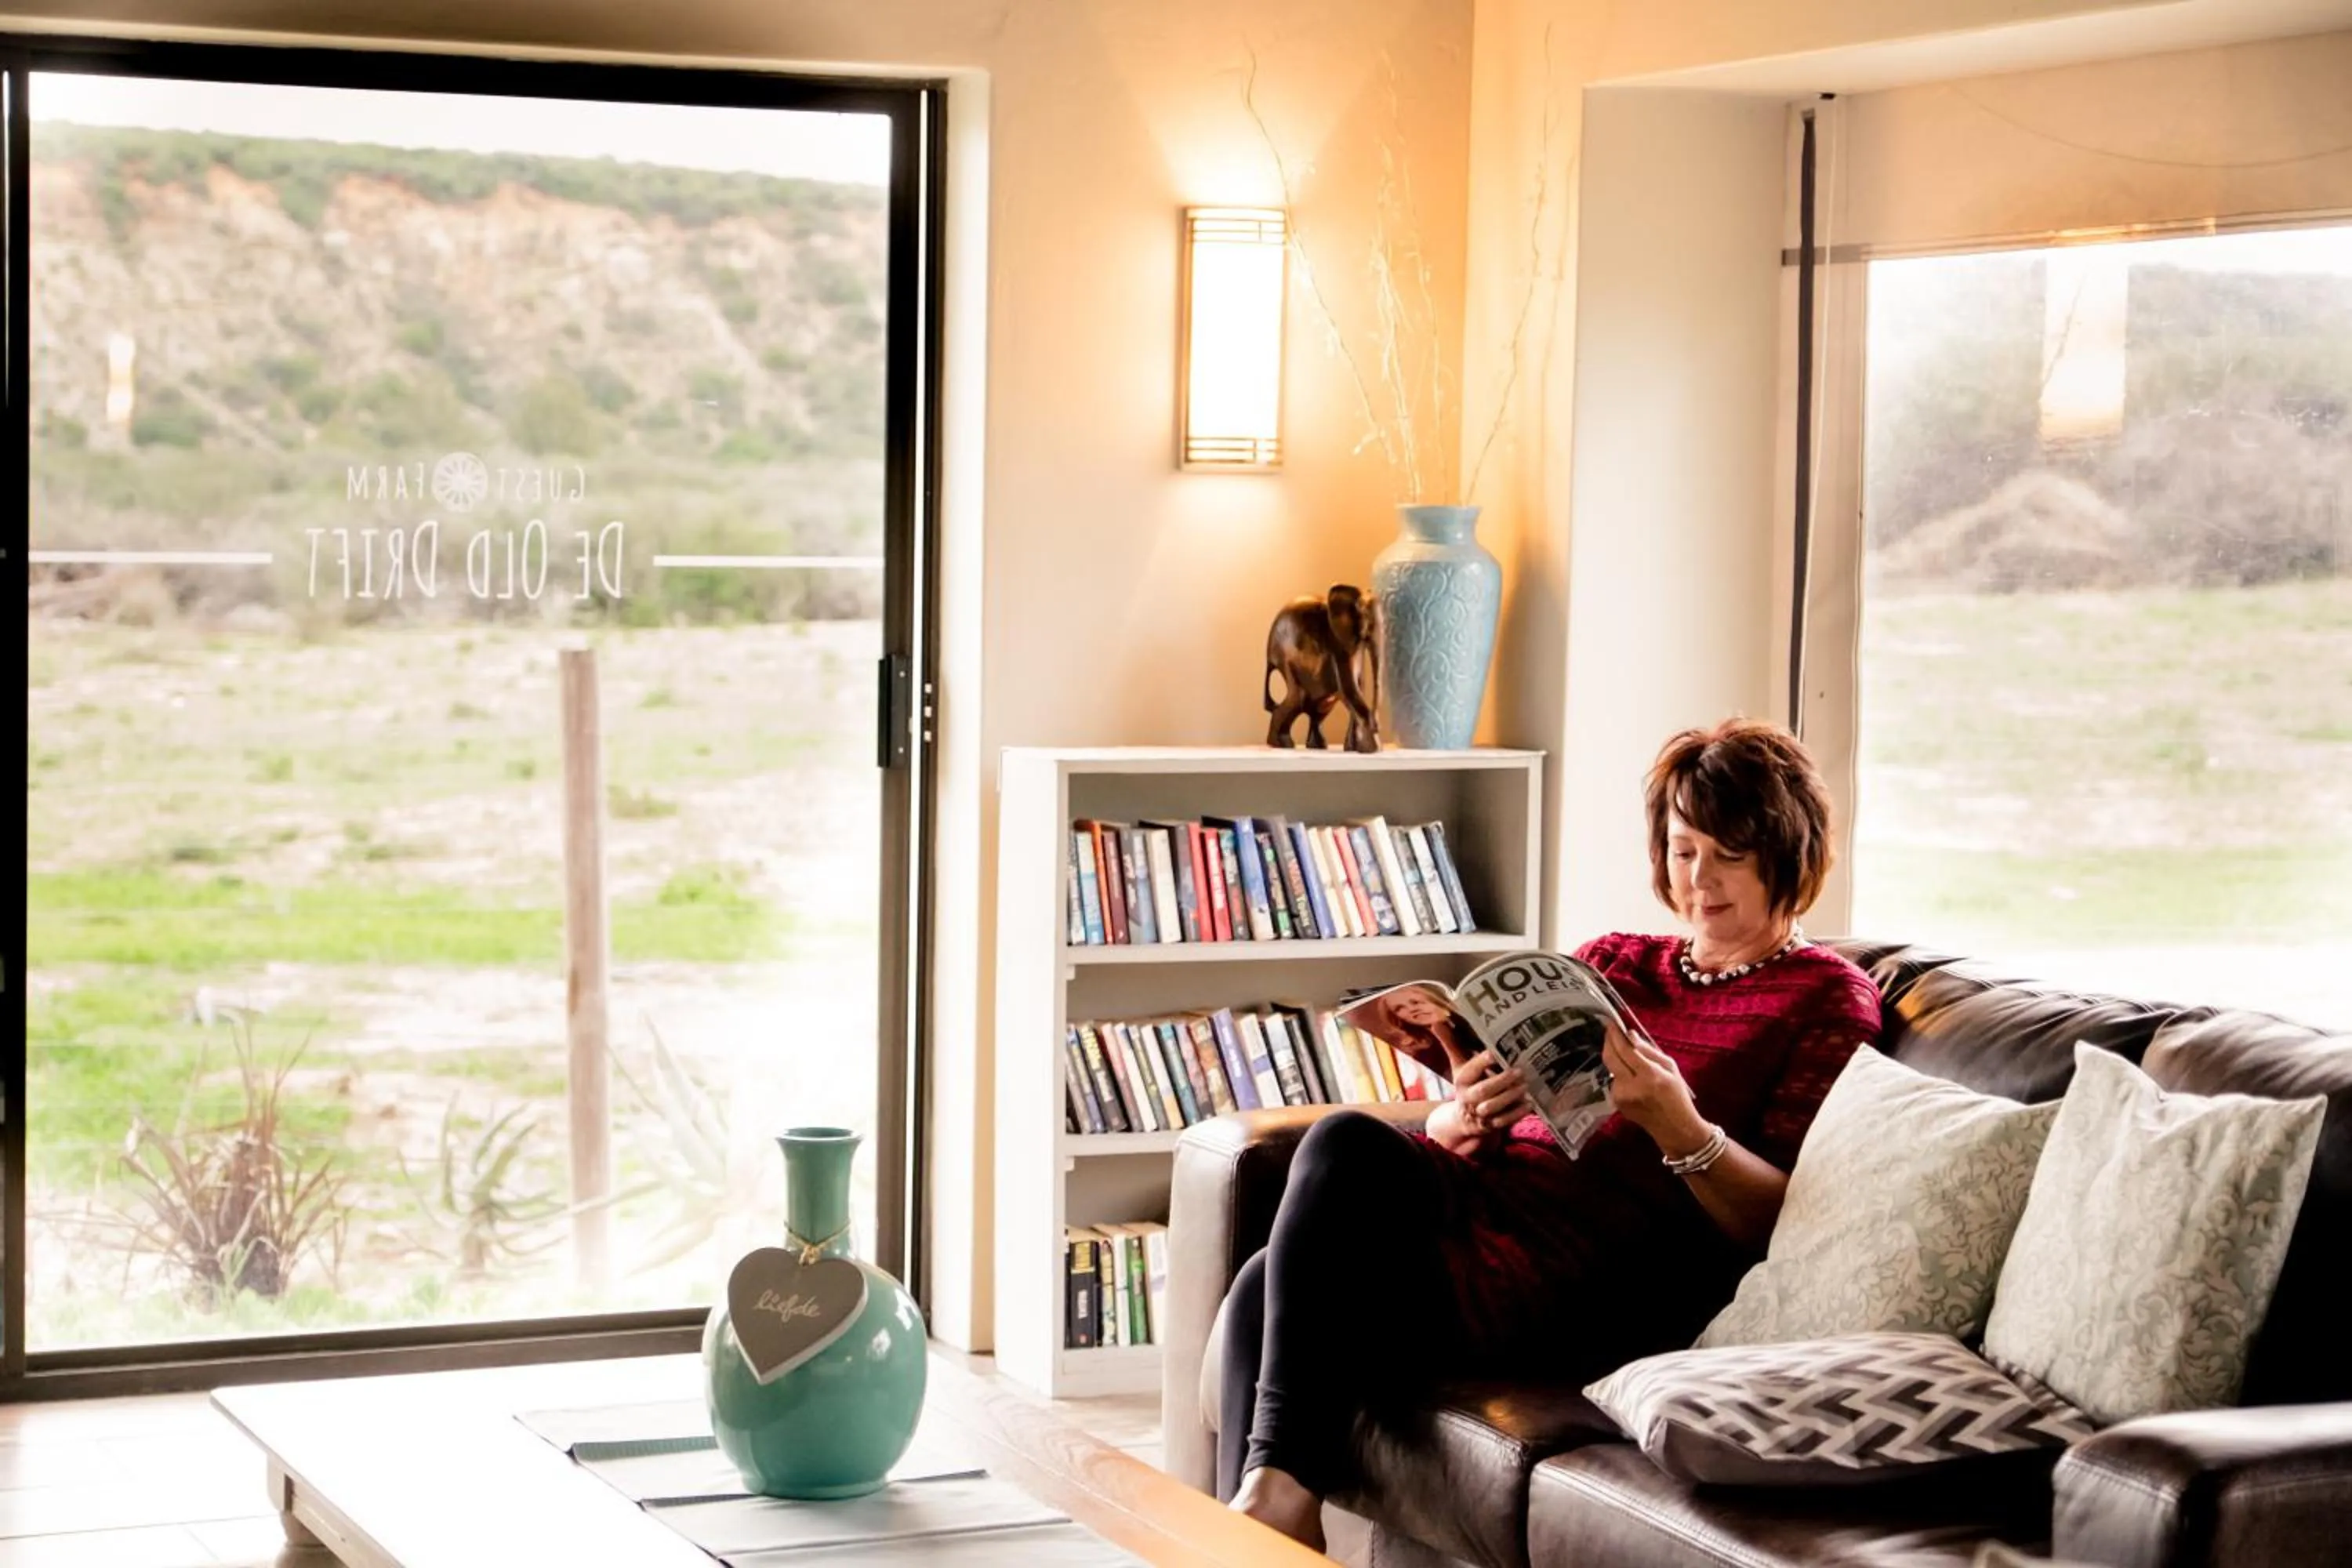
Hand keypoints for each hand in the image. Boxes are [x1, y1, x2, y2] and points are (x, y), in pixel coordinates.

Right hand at [1433, 1051, 1529, 1154]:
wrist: (1463, 1118)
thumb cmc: (1467, 1085)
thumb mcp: (1458, 1066)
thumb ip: (1452, 1044)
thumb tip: (1438, 1022)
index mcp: (1461, 1080)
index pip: (1470, 1070)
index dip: (1481, 1062)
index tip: (1494, 1052)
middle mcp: (1468, 1097)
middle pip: (1483, 1091)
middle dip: (1501, 1081)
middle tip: (1519, 1070)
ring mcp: (1480, 1113)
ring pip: (1493, 1107)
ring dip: (1510, 1096)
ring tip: (1525, 1085)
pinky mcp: (1491, 1125)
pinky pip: (1504, 1121)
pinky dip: (1517, 1113)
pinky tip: (1530, 1103)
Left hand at [1600, 1025, 1707, 1153]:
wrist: (1675, 1128)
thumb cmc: (1677, 1095)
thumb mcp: (1670, 1068)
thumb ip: (1648, 1051)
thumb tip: (1629, 1035)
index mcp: (1650, 1076)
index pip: (1626, 1051)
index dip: (1616, 1035)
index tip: (1611, 1023)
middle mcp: (1632, 1087)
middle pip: (1610, 1058)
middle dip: (1608, 1042)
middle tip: (1610, 1031)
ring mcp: (1621, 1097)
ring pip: (1610, 1069)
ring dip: (1615, 1058)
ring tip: (1625, 1055)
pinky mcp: (1616, 1104)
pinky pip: (1613, 1081)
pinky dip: (1618, 1073)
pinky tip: (1630, 1076)